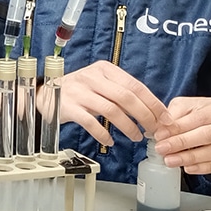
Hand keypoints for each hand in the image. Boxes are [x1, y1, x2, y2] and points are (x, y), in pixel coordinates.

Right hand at [37, 60, 173, 145]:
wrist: (45, 94)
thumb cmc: (78, 91)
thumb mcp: (99, 83)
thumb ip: (121, 91)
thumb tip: (153, 110)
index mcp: (104, 69)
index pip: (135, 85)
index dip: (153, 103)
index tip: (165, 118)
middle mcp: (91, 77)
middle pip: (126, 97)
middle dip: (145, 116)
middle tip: (153, 130)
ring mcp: (78, 92)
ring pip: (111, 110)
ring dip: (128, 127)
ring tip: (136, 137)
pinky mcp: (68, 107)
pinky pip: (91, 123)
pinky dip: (104, 134)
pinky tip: (110, 141)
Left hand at [154, 97, 210, 173]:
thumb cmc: (199, 112)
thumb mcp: (186, 106)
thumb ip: (172, 115)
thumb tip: (155, 128)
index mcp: (208, 111)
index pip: (194, 119)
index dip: (175, 128)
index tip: (158, 135)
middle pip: (204, 135)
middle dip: (181, 143)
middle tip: (161, 149)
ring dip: (189, 157)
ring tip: (170, 160)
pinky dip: (202, 167)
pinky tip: (187, 168)